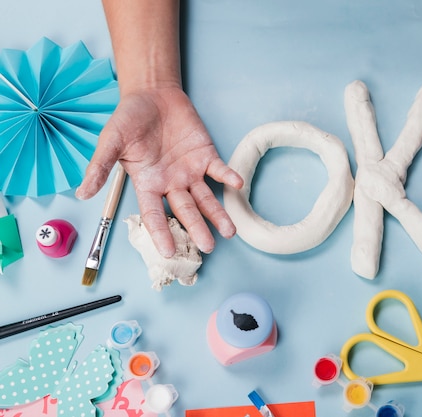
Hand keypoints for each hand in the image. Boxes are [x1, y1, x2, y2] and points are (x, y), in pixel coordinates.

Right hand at [76, 86, 243, 256]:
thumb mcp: (110, 141)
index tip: (168, 252)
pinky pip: (219, 170)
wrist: (151, 94)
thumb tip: (81, 194)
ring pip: (206, 197)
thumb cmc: (129, 119)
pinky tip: (237, 184)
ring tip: (230, 231)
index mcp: (148, 184)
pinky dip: (228, 176)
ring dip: (218, 213)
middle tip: (208, 247)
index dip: (161, 233)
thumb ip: (99, 167)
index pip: (155, 214)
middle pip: (186, 211)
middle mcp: (171, 183)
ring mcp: (190, 171)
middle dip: (197, 229)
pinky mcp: (205, 155)